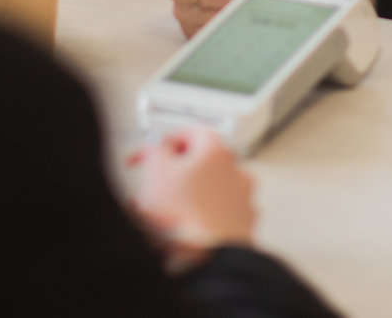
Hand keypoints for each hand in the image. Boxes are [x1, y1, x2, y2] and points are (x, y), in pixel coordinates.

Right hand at [131, 128, 256, 256]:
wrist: (207, 258)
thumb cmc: (185, 215)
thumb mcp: (156, 171)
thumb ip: (156, 151)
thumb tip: (158, 148)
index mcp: (218, 151)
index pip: (190, 132)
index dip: (163, 143)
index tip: (148, 155)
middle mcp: (237, 172)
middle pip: (200, 165)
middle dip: (173, 176)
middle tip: (152, 187)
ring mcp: (243, 201)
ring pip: (207, 193)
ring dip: (183, 200)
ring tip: (157, 217)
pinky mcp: (243, 228)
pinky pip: (216, 217)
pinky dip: (199, 220)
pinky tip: (178, 232)